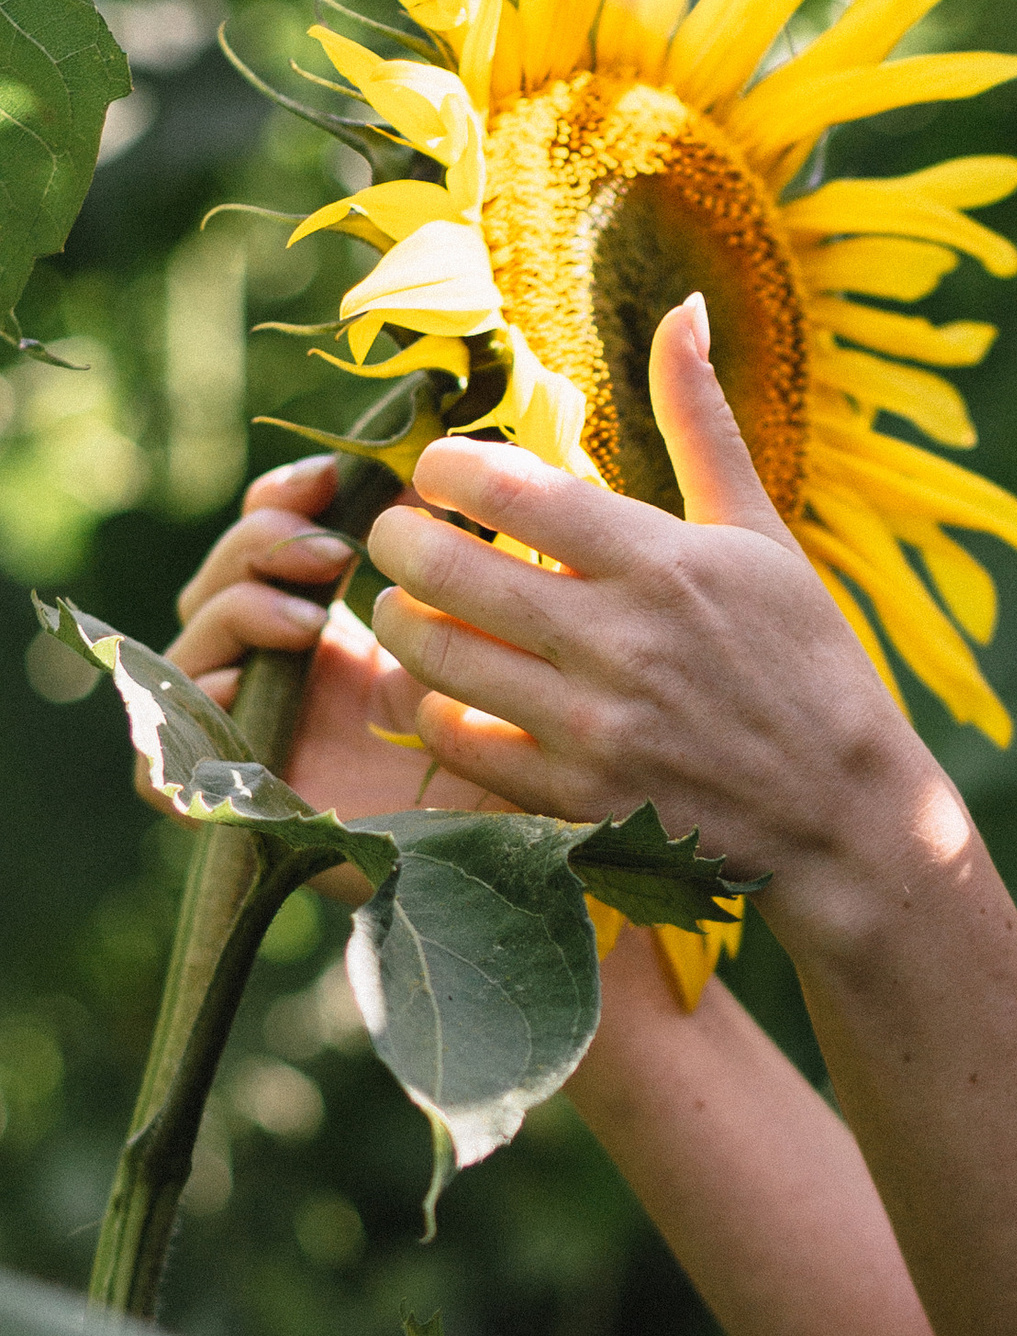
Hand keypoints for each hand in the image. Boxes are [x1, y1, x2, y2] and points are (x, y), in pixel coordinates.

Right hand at [168, 455, 513, 859]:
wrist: (535, 859)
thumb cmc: (530, 753)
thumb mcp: (498, 641)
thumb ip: (473, 567)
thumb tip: (456, 478)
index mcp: (340, 635)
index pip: (274, 540)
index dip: (286, 497)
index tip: (333, 476)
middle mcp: (287, 681)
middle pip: (222, 581)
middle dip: (262, 542)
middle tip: (334, 554)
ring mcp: (255, 739)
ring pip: (188, 648)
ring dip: (239, 608)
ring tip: (309, 616)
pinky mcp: (237, 809)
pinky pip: (162, 762)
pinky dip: (187, 714)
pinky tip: (247, 688)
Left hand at [365, 296, 906, 905]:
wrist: (845, 808)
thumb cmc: (806, 656)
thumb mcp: (761, 531)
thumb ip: (700, 421)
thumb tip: (682, 309)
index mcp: (662, 560)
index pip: (510, 489)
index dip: (445, 467)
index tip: (439, 470)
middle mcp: (619, 639)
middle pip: (446, 571)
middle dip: (398, 539)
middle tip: (401, 534)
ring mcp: (593, 725)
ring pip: (432, 659)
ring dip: (401, 624)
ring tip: (413, 609)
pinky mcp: (575, 798)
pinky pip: (453, 745)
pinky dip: (434, 712)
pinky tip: (451, 692)